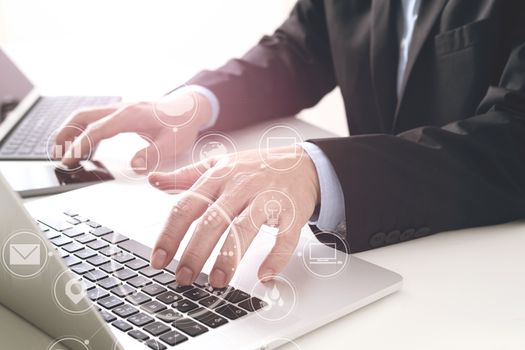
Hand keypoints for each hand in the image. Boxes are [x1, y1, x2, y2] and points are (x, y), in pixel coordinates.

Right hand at [54, 90, 211, 171]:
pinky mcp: (123, 114)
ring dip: (72, 131)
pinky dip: (86, 132)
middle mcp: (122, 109)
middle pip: (83, 116)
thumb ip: (153, 155)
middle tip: (57, 155)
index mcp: (130, 116)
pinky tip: (87, 148)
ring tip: (64, 152)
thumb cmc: (182, 124)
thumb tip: (134, 166)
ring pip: (87, 116)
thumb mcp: (173, 143)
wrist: (190, 108)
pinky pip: (97, 120)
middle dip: (66, 134)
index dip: (80, 145)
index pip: (97, 129)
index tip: (69, 159)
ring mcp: (121, 109)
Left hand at [148, 145, 319, 287]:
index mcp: (218, 177)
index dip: (170, 234)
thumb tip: (154, 180)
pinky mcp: (292, 212)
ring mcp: (267, 199)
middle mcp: (240, 186)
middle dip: (195, 252)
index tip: (158, 260)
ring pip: (244, 229)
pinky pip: (284, 237)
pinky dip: (275, 257)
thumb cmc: (256, 168)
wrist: (301, 164)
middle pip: (212, 220)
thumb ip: (186, 176)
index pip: (187, 206)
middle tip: (183, 277)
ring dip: (228, 257)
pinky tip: (264, 274)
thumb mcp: (219, 166)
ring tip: (216, 281)